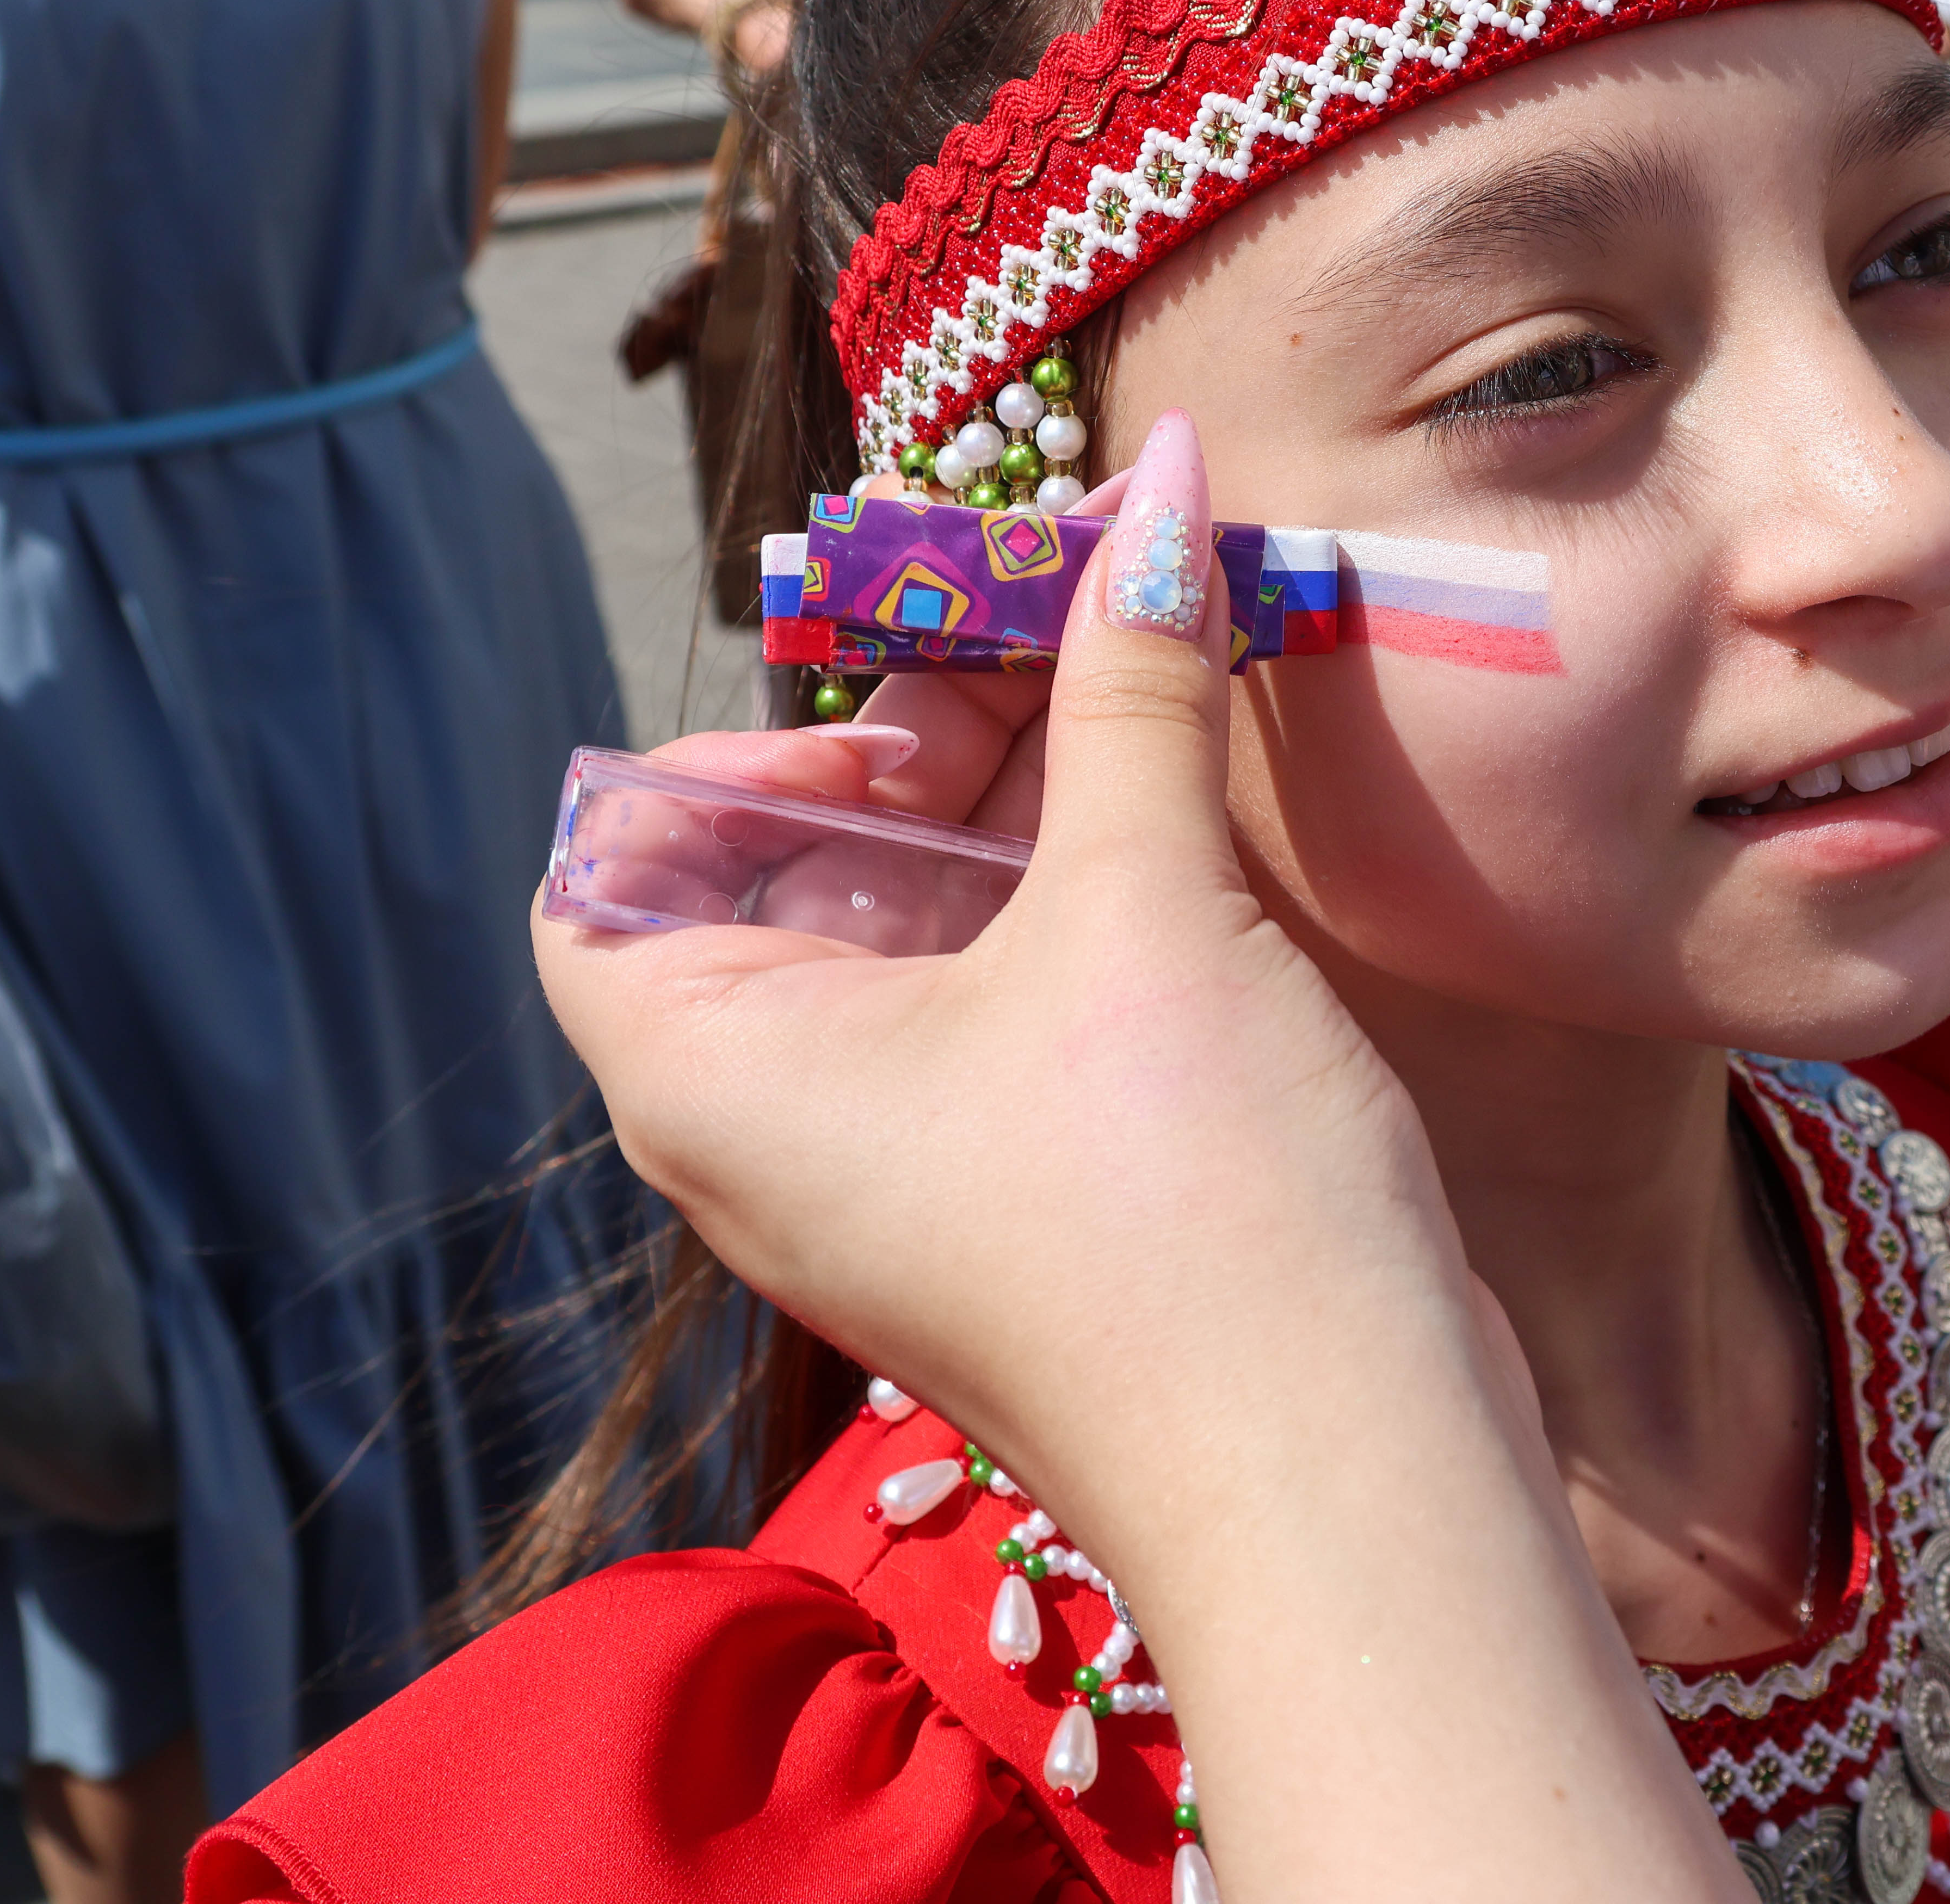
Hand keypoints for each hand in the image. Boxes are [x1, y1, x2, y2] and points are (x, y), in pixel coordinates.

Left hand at [536, 419, 1748, 1897]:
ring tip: (1143, 681)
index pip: (607, 878)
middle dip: (918, 746)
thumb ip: (1130, 684)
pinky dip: (1075, 893)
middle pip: (785, 883)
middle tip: (1060, 639)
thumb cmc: (1186, 1209)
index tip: (896, 721)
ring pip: (917, 934)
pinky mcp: (1033, 1184)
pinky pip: (1006, 1001)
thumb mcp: (1140, 910)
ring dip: (1022, 802)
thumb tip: (1165, 478)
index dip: (728, 765)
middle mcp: (783, 1128)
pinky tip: (1185, 801)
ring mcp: (912, 1165)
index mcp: (716, 1072)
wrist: (1342, 1471)